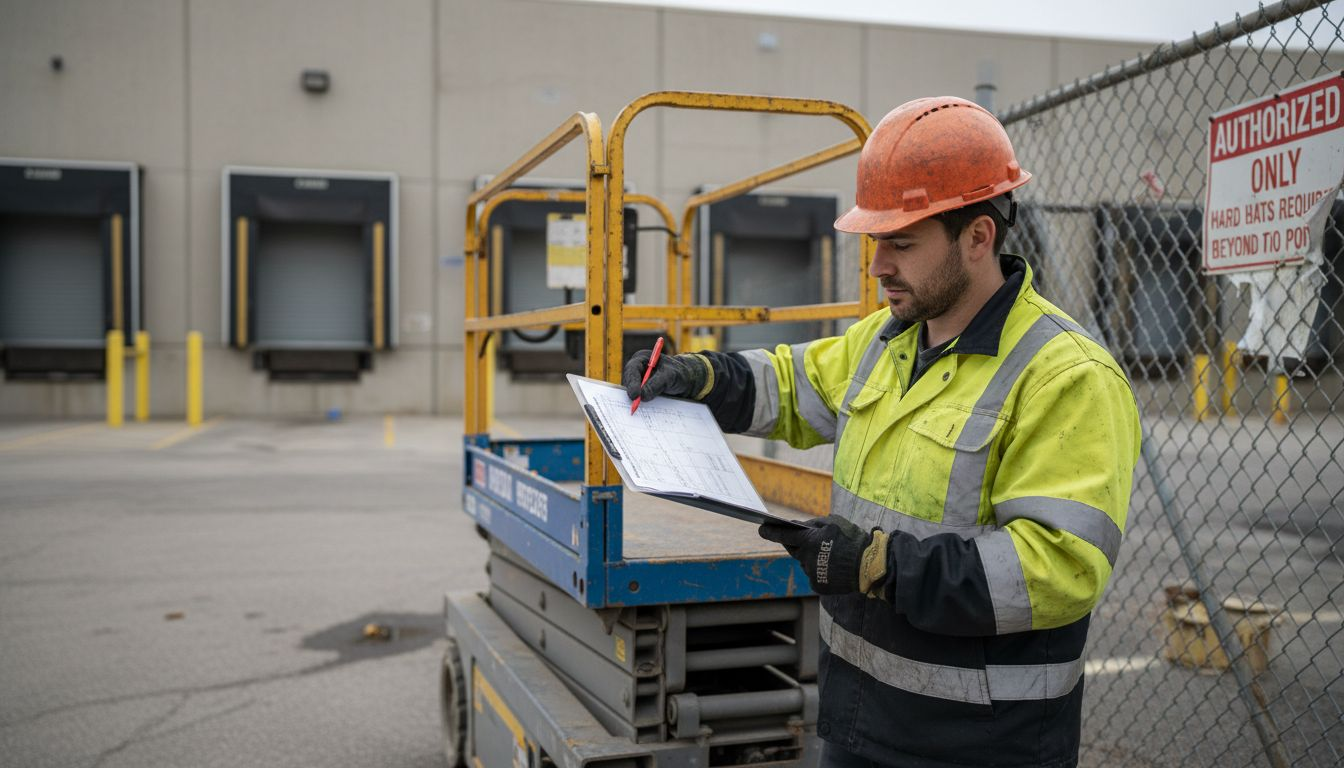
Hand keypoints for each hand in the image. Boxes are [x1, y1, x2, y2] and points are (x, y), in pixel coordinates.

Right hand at [622, 351, 710, 402]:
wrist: (685, 381)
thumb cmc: (678, 373)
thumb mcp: (670, 376)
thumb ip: (656, 384)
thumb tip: (642, 396)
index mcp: (642, 359)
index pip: (632, 369)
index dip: (632, 382)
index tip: (635, 395)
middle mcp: (637, 369)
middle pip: (628, 381)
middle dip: (632, 392)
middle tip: (635, 405)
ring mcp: (638, 380)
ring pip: (632, 391)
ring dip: (635, 400)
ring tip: (639, 409)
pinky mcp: (641, 391)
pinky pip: (637, 398)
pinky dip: (640, 403)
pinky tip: (644, 410)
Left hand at [759, 516, 888, 595]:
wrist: (868, 565)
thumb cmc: (851, 540)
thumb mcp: (833, 523)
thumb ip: (814, 524)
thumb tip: (800, 526)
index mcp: (808, 541)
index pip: (783, 536)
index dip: (771, 532)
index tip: (761, 529)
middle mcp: (806, 559)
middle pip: (793, 550)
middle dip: (795, 544)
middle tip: (802, 540)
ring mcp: (811, 574)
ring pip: (805, 563)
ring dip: (811, 558)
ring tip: (829, 554)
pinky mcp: (818, 586)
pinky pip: (814, 575)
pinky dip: (820, 570)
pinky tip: (833, 567)